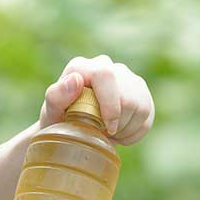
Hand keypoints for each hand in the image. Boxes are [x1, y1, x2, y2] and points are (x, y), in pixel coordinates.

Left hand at [39, 55, 154, 144]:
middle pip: (128, 95)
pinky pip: (148, 114)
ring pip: (141, 106)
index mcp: (82, 67)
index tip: (108, 127)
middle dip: (118, 123)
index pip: (105, 75)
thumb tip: (76, 80)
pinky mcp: (139, 89)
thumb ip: (57, 96)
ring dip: (126, 129)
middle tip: (103, 134)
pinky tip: (120, 133)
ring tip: (108, 134)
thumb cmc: (58, 119)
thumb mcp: (51, 112)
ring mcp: (125, 76)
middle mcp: (106, 65)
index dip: (111, 104)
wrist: (71, 128)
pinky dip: (135, 132)